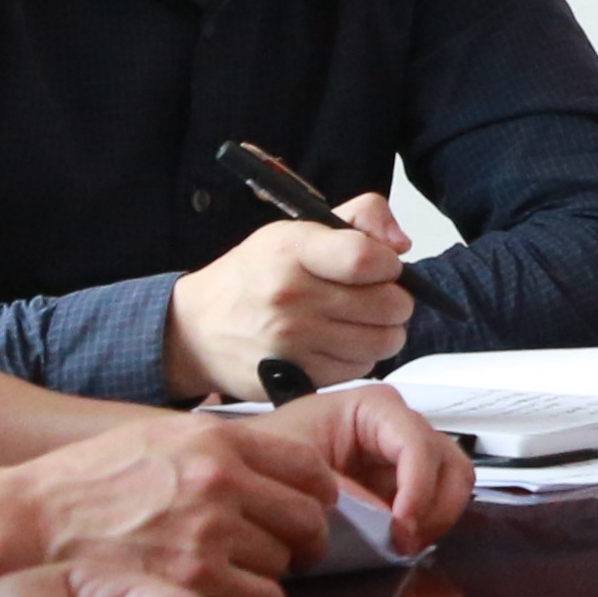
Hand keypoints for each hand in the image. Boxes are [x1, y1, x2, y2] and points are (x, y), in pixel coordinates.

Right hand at [6, 419, 332, 596]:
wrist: (28, 522)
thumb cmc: (87, 482)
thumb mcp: (163, 435)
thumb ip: (222, 447)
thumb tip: (272, 463)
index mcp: (219, 441)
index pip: (310, 466)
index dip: (321, 493)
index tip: (315, 507)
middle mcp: (220, 483)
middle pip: (308, 518)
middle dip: (308, 539)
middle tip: (295, 551)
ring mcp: (207, 534)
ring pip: (285, 563)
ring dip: (276, 574)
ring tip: (248, 574)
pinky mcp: (189, 582)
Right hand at [160, 197, 411, 401]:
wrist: (196, 330)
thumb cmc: (253, 276)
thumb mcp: (297, 229)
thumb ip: (361, 218)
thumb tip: (401, 244)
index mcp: (293, 251)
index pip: (367, 259)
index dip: (390, 264)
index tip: (386, 267)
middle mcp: (290, 298)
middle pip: (386, 305)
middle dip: (394, 300)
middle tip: (378, 297)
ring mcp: (292, 343)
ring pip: (381, 342)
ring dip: (383, 332)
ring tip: (363, 321)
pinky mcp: (294, 378)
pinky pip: (359, 370)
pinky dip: (360, 357)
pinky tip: (341, 343)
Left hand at [269, 382, 472, 550]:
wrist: (247, 471)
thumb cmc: (268, 454)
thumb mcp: (295, 469)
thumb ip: (342, 494)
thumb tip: (385, 523)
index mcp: (373, 407)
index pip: (417, 443)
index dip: (418, 487)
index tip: (403, 527)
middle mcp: (398, 427)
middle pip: (448, 462)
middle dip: (435, 506)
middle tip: (406, 543)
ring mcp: (403, 457)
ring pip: (452, 482)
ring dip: (436, 517)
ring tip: (404, 546)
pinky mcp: (401, 485)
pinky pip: (434, 502)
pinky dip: (426, 525)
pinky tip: (399, 544)